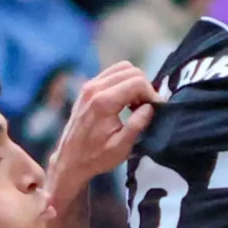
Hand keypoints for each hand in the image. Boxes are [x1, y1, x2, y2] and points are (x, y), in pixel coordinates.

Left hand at [45, 61, 161, 201]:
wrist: (70, 159)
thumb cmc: (96, 157)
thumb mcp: (121, 147)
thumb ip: (138, 124)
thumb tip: (150, 106)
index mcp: (104, 102)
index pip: (137, 82)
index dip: (152, 94)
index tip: (156, 109)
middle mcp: (95, 88)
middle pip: (131, 70)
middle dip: (144, 86)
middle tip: (147, 107)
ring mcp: (90, 85)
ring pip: (122, 68)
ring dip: (135, 82)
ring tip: (137, 104)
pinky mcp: (88, 87)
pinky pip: (112, 73)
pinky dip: (124, 82)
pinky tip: (126, 101)